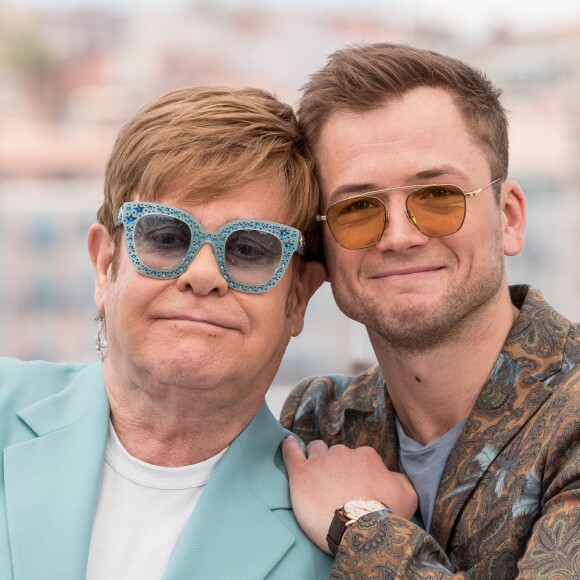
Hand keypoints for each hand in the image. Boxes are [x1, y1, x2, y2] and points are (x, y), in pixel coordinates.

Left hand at [282, 437, 417, 552]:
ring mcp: (321, 461)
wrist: (361, 530)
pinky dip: (289, 447)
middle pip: (335, 453)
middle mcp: (343, 453)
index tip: (353, 485)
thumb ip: (397, 478)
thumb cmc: (385, 515)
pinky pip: (291, 452)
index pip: (357, 457)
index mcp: (366, 456)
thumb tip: (390, 474)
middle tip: (335, 485)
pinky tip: (287, 444)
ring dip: (315, 458)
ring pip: (316, 450)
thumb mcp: (406, 494)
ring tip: (314, 473)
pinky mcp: (302, 473)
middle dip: (335, 465)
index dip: (354, 471)